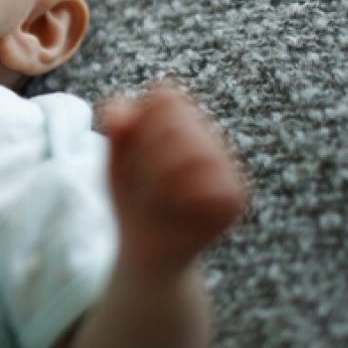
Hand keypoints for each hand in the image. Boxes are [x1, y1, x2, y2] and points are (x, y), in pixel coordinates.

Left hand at [99, 83, 248, 279]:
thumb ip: (115, 127)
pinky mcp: (234, 198)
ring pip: (194, 154)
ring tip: (155, 197)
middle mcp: (209, 138)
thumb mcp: (113, 158)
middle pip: (176, 123)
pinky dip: (181, 201)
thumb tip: (121, 114)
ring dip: (159, 178)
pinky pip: (210, 189)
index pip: (166, 97)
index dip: (141, 123)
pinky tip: (174, 211)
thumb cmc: (132, 198)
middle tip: (141, 182)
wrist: (146, 251)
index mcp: (182, 122)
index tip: (131, 151)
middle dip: (145, 154)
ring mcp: (226, 167)